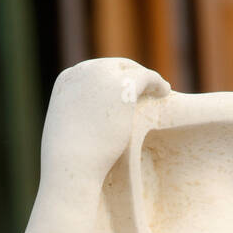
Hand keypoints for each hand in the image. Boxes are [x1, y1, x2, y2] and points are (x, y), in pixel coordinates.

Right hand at [42, 58, 170, 181]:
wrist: (72, 165)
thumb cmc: (69, 162)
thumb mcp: (67, 136)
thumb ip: (78, 123)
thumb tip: (88, 130)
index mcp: (67, 80)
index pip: (93, 73)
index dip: (110, 80)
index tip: (123, 92)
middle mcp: (84, 71)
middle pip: (113, 66)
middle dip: (130, 76)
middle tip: (145, 89)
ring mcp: (103, 75)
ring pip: (131, 69)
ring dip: (145, 78)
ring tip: (159, 88)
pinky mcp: (123, 85)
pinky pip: (146, 77)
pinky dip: (157, 82)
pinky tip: (165, 91)